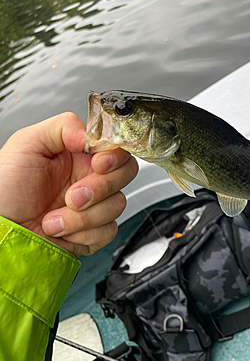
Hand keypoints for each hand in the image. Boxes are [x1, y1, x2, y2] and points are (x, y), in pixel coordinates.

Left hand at [0, 112, 137, 256]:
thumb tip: (91, 136)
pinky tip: (61, 230)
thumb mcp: (27, 143)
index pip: (117, 147)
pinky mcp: (92, 232)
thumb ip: (63, 126)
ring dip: (83, 216)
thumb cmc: (4, 188)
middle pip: (125, 173)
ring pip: (117, 204)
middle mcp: (90, 177)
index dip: (114, 155)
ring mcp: (94, 205)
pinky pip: (109, 230)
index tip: (98, 162)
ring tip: (53, 218)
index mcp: (80, 154)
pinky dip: (84, 233)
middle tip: (72, 196)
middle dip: (100, 187)